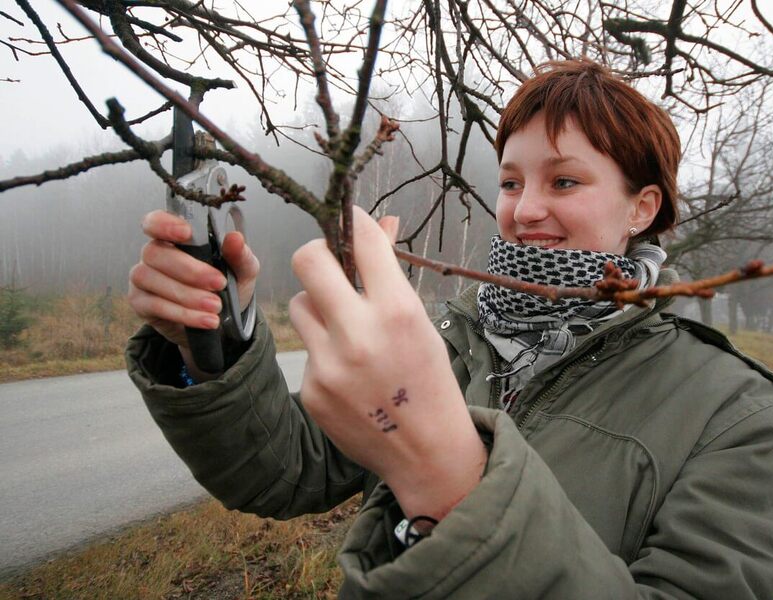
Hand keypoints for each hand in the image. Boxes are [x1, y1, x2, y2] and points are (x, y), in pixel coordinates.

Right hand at [128, 210, 258, 374]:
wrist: (222, 322)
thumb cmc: (227, 286)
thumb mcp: (241, 271)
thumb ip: (239, 254)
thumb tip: (235, 238)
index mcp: (174, 237)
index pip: (155, 222)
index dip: (164, 224)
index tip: (186, 233)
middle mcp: (153, 254)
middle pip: (155, 253)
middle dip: (189, 269)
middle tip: (219, 283)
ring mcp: (143, 278)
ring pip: (151, 279)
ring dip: (187, 295)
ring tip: (216, 307)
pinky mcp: (140, 303)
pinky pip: (155, 305)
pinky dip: (183, 314)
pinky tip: (206, 320)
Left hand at [289, 207, 486, 522]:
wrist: (427, 452)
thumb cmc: (430, 381)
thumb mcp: (421, 323)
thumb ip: (391, 274)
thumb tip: (381, 223)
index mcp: (398, 312)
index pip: (361, 241)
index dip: (353, 221)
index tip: (350, 220)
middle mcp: (360, 334)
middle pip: (307, 260)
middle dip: (317, 252)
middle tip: (328, 262)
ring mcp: (330, 365)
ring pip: (300, 304)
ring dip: (318, 305)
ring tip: (345, 328)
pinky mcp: (312, 390)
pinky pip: (306, 347)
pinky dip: (323, 349)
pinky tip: (348, 372)